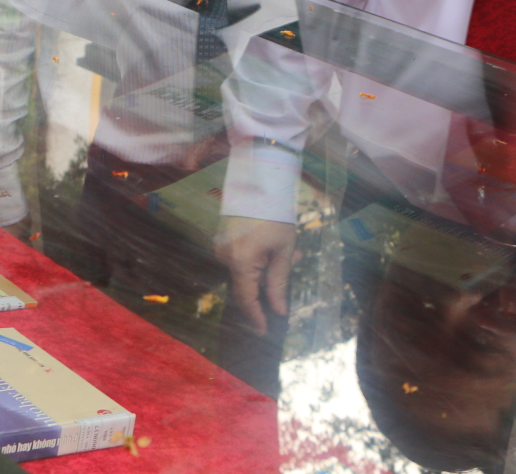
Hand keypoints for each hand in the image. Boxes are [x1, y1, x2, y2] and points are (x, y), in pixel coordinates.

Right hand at [213, 216, 296, 334]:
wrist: (259, 183)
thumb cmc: (275, 216)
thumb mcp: (283, 251)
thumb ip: (279, 283)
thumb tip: (279, 311)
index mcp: (240, 262)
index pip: (246, 299)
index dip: (256, 317)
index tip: (264, 332)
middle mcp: (225, 258)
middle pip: (246, 286)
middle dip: (269, 287)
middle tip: (293, 270)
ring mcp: (222, 249)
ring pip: (246, 272)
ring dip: (268, 270)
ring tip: (293, 251)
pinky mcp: (223, 242)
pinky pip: (241, 261)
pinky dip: (259, 260)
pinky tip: (277, 248)